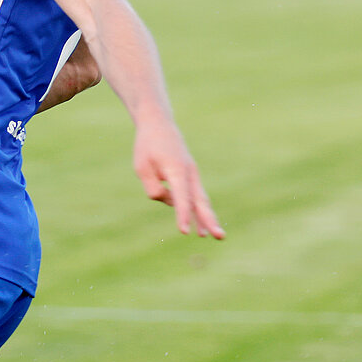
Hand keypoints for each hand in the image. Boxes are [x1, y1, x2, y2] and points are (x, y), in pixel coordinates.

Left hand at [133, 120, 223, 237]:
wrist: (159, 125)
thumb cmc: (148, 146)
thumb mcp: (142, 168)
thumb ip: (153, 188)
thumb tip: (168, 202)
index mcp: (175, 169)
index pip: (180, 197)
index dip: (182, 215)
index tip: (184, 231)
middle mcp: (188, 173)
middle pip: (200, 200)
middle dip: (209, 220)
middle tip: (219, 236)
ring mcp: (192, 174)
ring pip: (201, 200)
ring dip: (207, 218)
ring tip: (214, 236)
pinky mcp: (190, 176)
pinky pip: (195, 196)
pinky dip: (198, 210)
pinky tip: (201, 227)